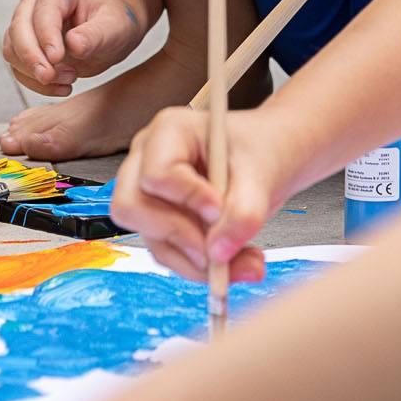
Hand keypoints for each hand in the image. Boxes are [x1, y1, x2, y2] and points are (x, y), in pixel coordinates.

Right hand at [1, 0, 145, 94]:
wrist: (110, 32)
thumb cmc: (114, 23)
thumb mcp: (116, 27)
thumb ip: (96, 35)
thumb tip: (74, 44)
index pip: (43, 10)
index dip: (46, 35)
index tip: (56, 58)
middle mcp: (35, 2)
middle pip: (18, 28)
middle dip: (31, 56)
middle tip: (49, 76)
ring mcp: (25, 23)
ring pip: (12, 49)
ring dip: (33, 71)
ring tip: (70, 80)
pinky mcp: (23, 46)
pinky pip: (17, 67)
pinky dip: (34, 82)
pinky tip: (62, 87)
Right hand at [109, 104, 292, 282]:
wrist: (270, 158)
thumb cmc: (262, 151)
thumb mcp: (261, 176)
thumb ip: (243, 214)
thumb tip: (217, 254)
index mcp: (169, 132)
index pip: (156, 174)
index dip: (186, 198)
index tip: (219, 212)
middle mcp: (148, 160)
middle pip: (131, 207)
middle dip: (177, 235)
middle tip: (218, 251)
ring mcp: (150, 192)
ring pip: (150, 238)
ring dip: (196, 261)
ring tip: (245, 261)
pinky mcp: (161, 220)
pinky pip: (167, 253)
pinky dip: (201, 267)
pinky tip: (235, 260)